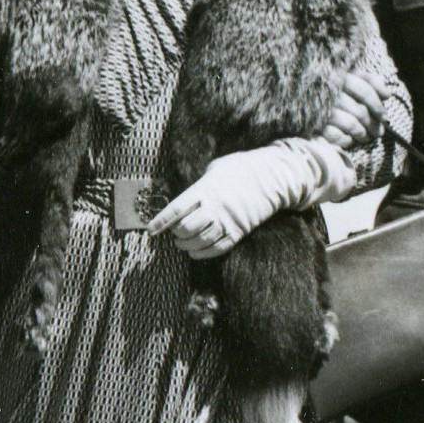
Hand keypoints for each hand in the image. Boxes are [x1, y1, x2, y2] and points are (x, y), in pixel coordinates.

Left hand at [145, 144, 315, 261]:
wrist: (272, 176)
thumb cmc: (240, 168)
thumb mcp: (215, 169)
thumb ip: (198, 185)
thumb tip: (183, 199)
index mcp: (206, 189)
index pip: (177, 209)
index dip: (161, 221)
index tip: (150, 230)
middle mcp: (215, 207)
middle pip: (187, 228)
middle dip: (176, 234)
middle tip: (173, 233)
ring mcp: (228, 220)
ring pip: (201, 241)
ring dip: (187, 246)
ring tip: (182, 243)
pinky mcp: (240, 231)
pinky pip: (218, 249)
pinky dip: (203, 254)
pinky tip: (195, 252)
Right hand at [314, 64, 384, 154]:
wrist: (290, 91)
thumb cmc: (325, 84)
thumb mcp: (346, 75)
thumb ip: (368, 80)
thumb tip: (387, 94)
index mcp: (338, 75)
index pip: (365, 91)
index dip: (377, 105)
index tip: (384, 116)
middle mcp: (329, 91)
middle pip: (360, 111)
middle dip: (372, 124)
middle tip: (378, 132)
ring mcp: (320, 108)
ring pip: (351, 124)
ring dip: (361, 133)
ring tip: (365, 137)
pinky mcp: (312, 124)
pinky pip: (336, 135)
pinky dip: (346, 140)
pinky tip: (349, 140)